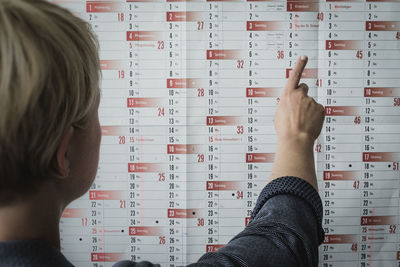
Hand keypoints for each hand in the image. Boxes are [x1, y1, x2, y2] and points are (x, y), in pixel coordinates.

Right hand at [269, 55, 323, 189]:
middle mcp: (300, 95)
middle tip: (299, 108)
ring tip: (302, 122)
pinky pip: (317, 110)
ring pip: (310, 103)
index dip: (300, 65)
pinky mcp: (320, 108)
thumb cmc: (285, 128)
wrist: (295, 138)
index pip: (295, 75)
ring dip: (308, 109)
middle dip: (302, 95)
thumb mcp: (279, 113)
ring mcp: (311, 101)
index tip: (304, 57)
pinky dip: (315, 116)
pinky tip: (309, 123)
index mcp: (288, 95)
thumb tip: (291, 105)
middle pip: (303, 89)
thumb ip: (286, 104)